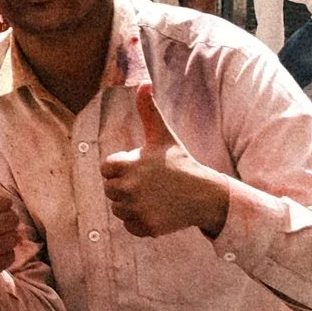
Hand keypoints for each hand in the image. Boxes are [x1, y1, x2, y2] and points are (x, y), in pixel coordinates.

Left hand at [100, 83, 233, 238]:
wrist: (204, 194)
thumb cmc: (180, 162)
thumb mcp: (162, 135)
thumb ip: (148, 110)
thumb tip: (144, 83)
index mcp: (126, 164)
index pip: (106, 169)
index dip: (123, 168)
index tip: (142, 166)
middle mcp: (129, 188)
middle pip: (110, 190)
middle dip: (126, 186)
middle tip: (149, 183)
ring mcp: (138, 209)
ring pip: (118, 209)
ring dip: (131, 204)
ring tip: (154, 196)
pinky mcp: (147, 227)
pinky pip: (130, 225)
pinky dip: (140, 221)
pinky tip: (157, 210)